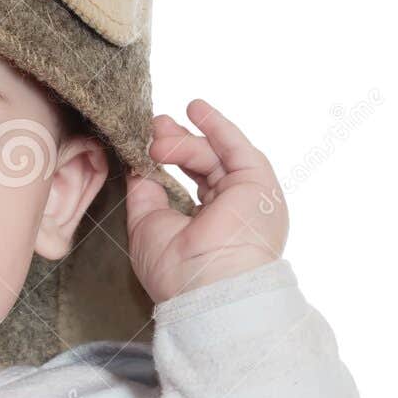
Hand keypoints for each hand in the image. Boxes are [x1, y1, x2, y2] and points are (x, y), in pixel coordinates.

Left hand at [124, 98, 287, 303]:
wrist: (207, 288)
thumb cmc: (176, 271)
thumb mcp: (148, 225)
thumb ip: (145, 193)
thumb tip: (138, 165)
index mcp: (210, 228)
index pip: (192, 185)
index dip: (170, 163)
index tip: (146, 146)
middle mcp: (233, 213)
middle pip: (204, 166)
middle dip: (176, 143)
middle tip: (151, 128)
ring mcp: (247, 198)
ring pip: (215, 156)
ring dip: (185, 138)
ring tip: (158, 127)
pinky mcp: (258, 184)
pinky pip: (236, 147)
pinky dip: (217, 126)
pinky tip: (195, 108)